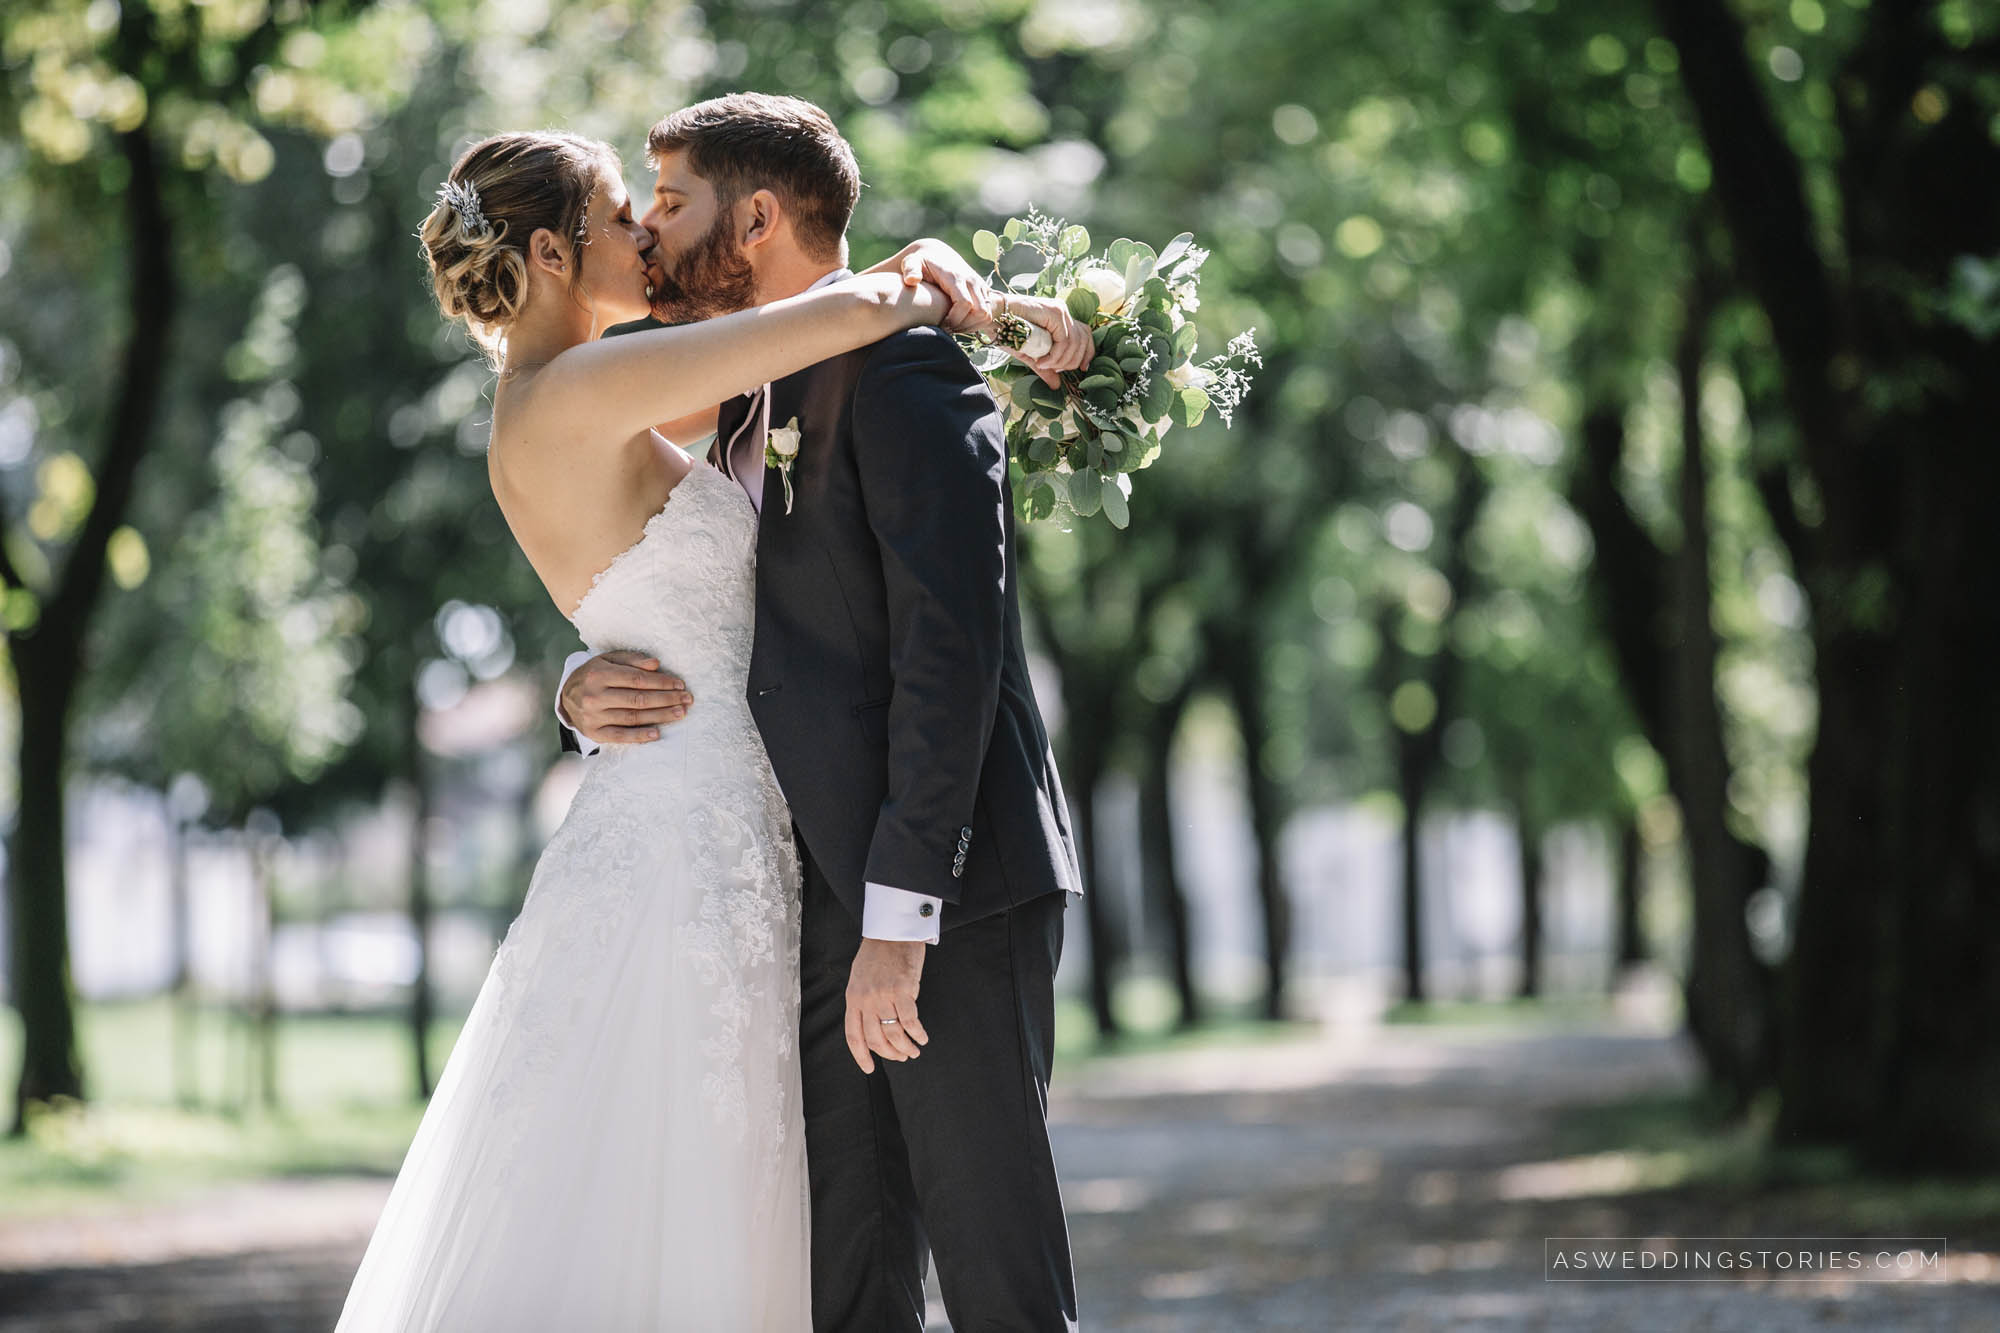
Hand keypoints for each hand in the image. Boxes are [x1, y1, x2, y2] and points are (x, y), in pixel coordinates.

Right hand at [559, 650, 691, 744]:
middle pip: (638, 699)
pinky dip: (639, 736)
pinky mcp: (593, 732)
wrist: (564, 696)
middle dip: (666, 699)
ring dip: (659, 716)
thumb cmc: (594, 675)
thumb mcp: (608, 660)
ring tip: (680, 713)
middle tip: (687, 700)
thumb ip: (632, 660)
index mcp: (599, 674)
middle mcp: (595, 696)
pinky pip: (619, 736)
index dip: (661, 682)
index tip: (680, 685)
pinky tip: (656, 734)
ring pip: (632, 717)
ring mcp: (593, 716)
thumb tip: (656, 664)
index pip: (637, 679)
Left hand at [843, 939, 929, 1073]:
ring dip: (906, 1047)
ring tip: (914, 1050)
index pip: (854, 1036)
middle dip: (890, 1053)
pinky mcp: (903, 990)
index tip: (870, 1068)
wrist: (892, 931)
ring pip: (894, 1033)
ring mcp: (883, 995)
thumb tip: (876, 1026)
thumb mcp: (860, 978)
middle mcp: (865, 999)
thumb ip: (864, 1002)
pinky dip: (918, 1033)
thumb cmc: (878, 953)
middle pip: (876, 1039)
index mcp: (853, 998)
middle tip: (902, 1057)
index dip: (861, 1056)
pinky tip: (922, 1037)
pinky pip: (911, 1020)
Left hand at [897, 238, 992, 330]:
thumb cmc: (921, 262)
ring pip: (986, 315)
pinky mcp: (984, 291)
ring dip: (971, 326)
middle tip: (946, 329)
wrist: (936, 254)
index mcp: (956, 276)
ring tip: (952, 327)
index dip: (954, 319)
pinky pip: (988, 314)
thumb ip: (910, 269)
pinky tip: (959, 324)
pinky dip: (976, 323)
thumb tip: (912, 280)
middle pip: (979, 312)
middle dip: (963, 325)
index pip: (964, 304)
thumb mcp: (911, 262)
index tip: (940, 325)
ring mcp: (980, 286)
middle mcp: (971, 280)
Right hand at [993, 293, 1092, 388]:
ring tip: (1044, 365)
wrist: (992, 318)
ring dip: (1061, 360)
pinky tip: (1042, 361)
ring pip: (1075, 342)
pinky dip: (1055, 355)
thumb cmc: (1007, 332)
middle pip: (1083, 340)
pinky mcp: (1054, 312)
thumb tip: (1056, 385)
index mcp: (1060, 319)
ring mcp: (1060, 310)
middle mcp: (1063, 312)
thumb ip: (1045, 368)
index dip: (1088, 353)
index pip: (1085, 335)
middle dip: (1073, 361)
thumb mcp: (1031, 355)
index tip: (1082, 369)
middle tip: (1055, 370)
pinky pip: (1064, 340)